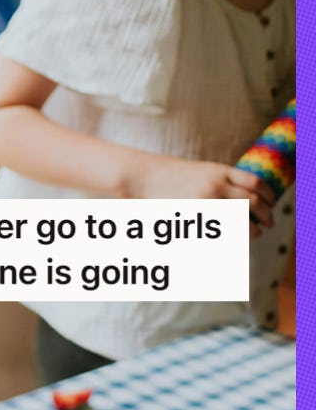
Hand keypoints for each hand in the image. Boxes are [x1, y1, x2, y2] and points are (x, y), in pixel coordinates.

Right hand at [127, 157, 275, 236]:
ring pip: (241, 220)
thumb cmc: (165, 173)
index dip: (269, 196)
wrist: (138, 176)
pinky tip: (234, 240)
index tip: (271, 203)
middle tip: (268, 222)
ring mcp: (204, 202)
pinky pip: (221, 231)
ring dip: (253, 229)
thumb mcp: (198, 170)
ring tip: (255, 233)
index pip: (256, 183)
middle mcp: (214, 186)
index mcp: (217, 171)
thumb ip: (220, 181)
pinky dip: (232, 237)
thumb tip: (243, 197)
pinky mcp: (193, 217)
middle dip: (266, 215)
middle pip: (253, 203)